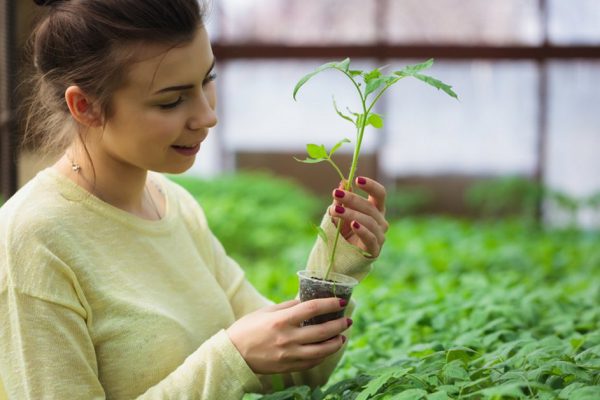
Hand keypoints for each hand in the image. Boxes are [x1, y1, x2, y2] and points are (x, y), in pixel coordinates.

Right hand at [226, 298, 350, 373]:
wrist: (232, 355)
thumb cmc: (247, 329)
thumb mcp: (265, 312)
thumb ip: (287, 307)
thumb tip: (306, 301)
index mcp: (281, 320)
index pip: (312, 309)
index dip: (330, 304)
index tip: (341, 302)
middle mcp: (287, 338)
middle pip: (322, 331)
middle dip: (339, 325)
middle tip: (347, 320)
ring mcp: (289, 355)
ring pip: (321, 351)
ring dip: (335, 343)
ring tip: (341, 337)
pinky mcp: (288, 367)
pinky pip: (312, 362)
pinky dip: (323, 355)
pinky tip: (327, 349)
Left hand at [329, 176, 387, 257]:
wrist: (341, 258)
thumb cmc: (343, 232)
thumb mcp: (339, 214)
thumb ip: (342, 199)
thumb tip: (343, 181)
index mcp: (375, 210)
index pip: (380, 194)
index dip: (371, 185)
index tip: (357, 179)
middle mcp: (381, 221)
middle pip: (370, 206)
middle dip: (352, 198)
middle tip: (336, 194)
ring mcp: (379, 236)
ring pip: (369, 221)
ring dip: (350, 214)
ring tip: (335, 210)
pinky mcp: (374, 250)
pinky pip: (370, 238)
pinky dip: (362, 230)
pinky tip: (352, 224)